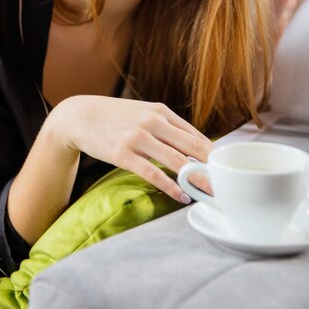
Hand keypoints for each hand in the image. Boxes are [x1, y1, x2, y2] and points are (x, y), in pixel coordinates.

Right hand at [48, 95, 212, 202]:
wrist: (79, 116)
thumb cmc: (114, 117)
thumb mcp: (142, 113)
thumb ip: (166, 127)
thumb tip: (194, 145)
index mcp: (160, 112)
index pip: (195, 135)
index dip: (213, 155)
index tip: (227, 171)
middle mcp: (152, 122)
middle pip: (192, 148)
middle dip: (213, 169)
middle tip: (229, 186)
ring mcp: (137, 138)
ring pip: (176, 162)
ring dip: (197, 180)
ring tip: (211, 194)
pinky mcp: (123, 154)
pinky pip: (153, 174)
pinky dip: (171, 187)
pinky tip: (182, 196)